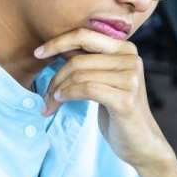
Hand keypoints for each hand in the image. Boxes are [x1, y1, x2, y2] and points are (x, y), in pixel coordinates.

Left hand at [34, 28, 174, 170]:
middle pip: (78, 59)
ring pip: (79, 75)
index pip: (85, 35)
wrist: (139, 141)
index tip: (38, 53)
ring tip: (51, 103)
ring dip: (58, 90)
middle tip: (46, 94)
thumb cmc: (117, 109)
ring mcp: (131, 79)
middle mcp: (132, 60)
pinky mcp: (125, 99)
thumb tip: (56, 46)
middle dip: (55, 77)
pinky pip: (86, 89)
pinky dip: (67, 95)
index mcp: (126, 49)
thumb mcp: (105, 78)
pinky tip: (60, 101)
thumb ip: (89, 60)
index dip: (58, 42)